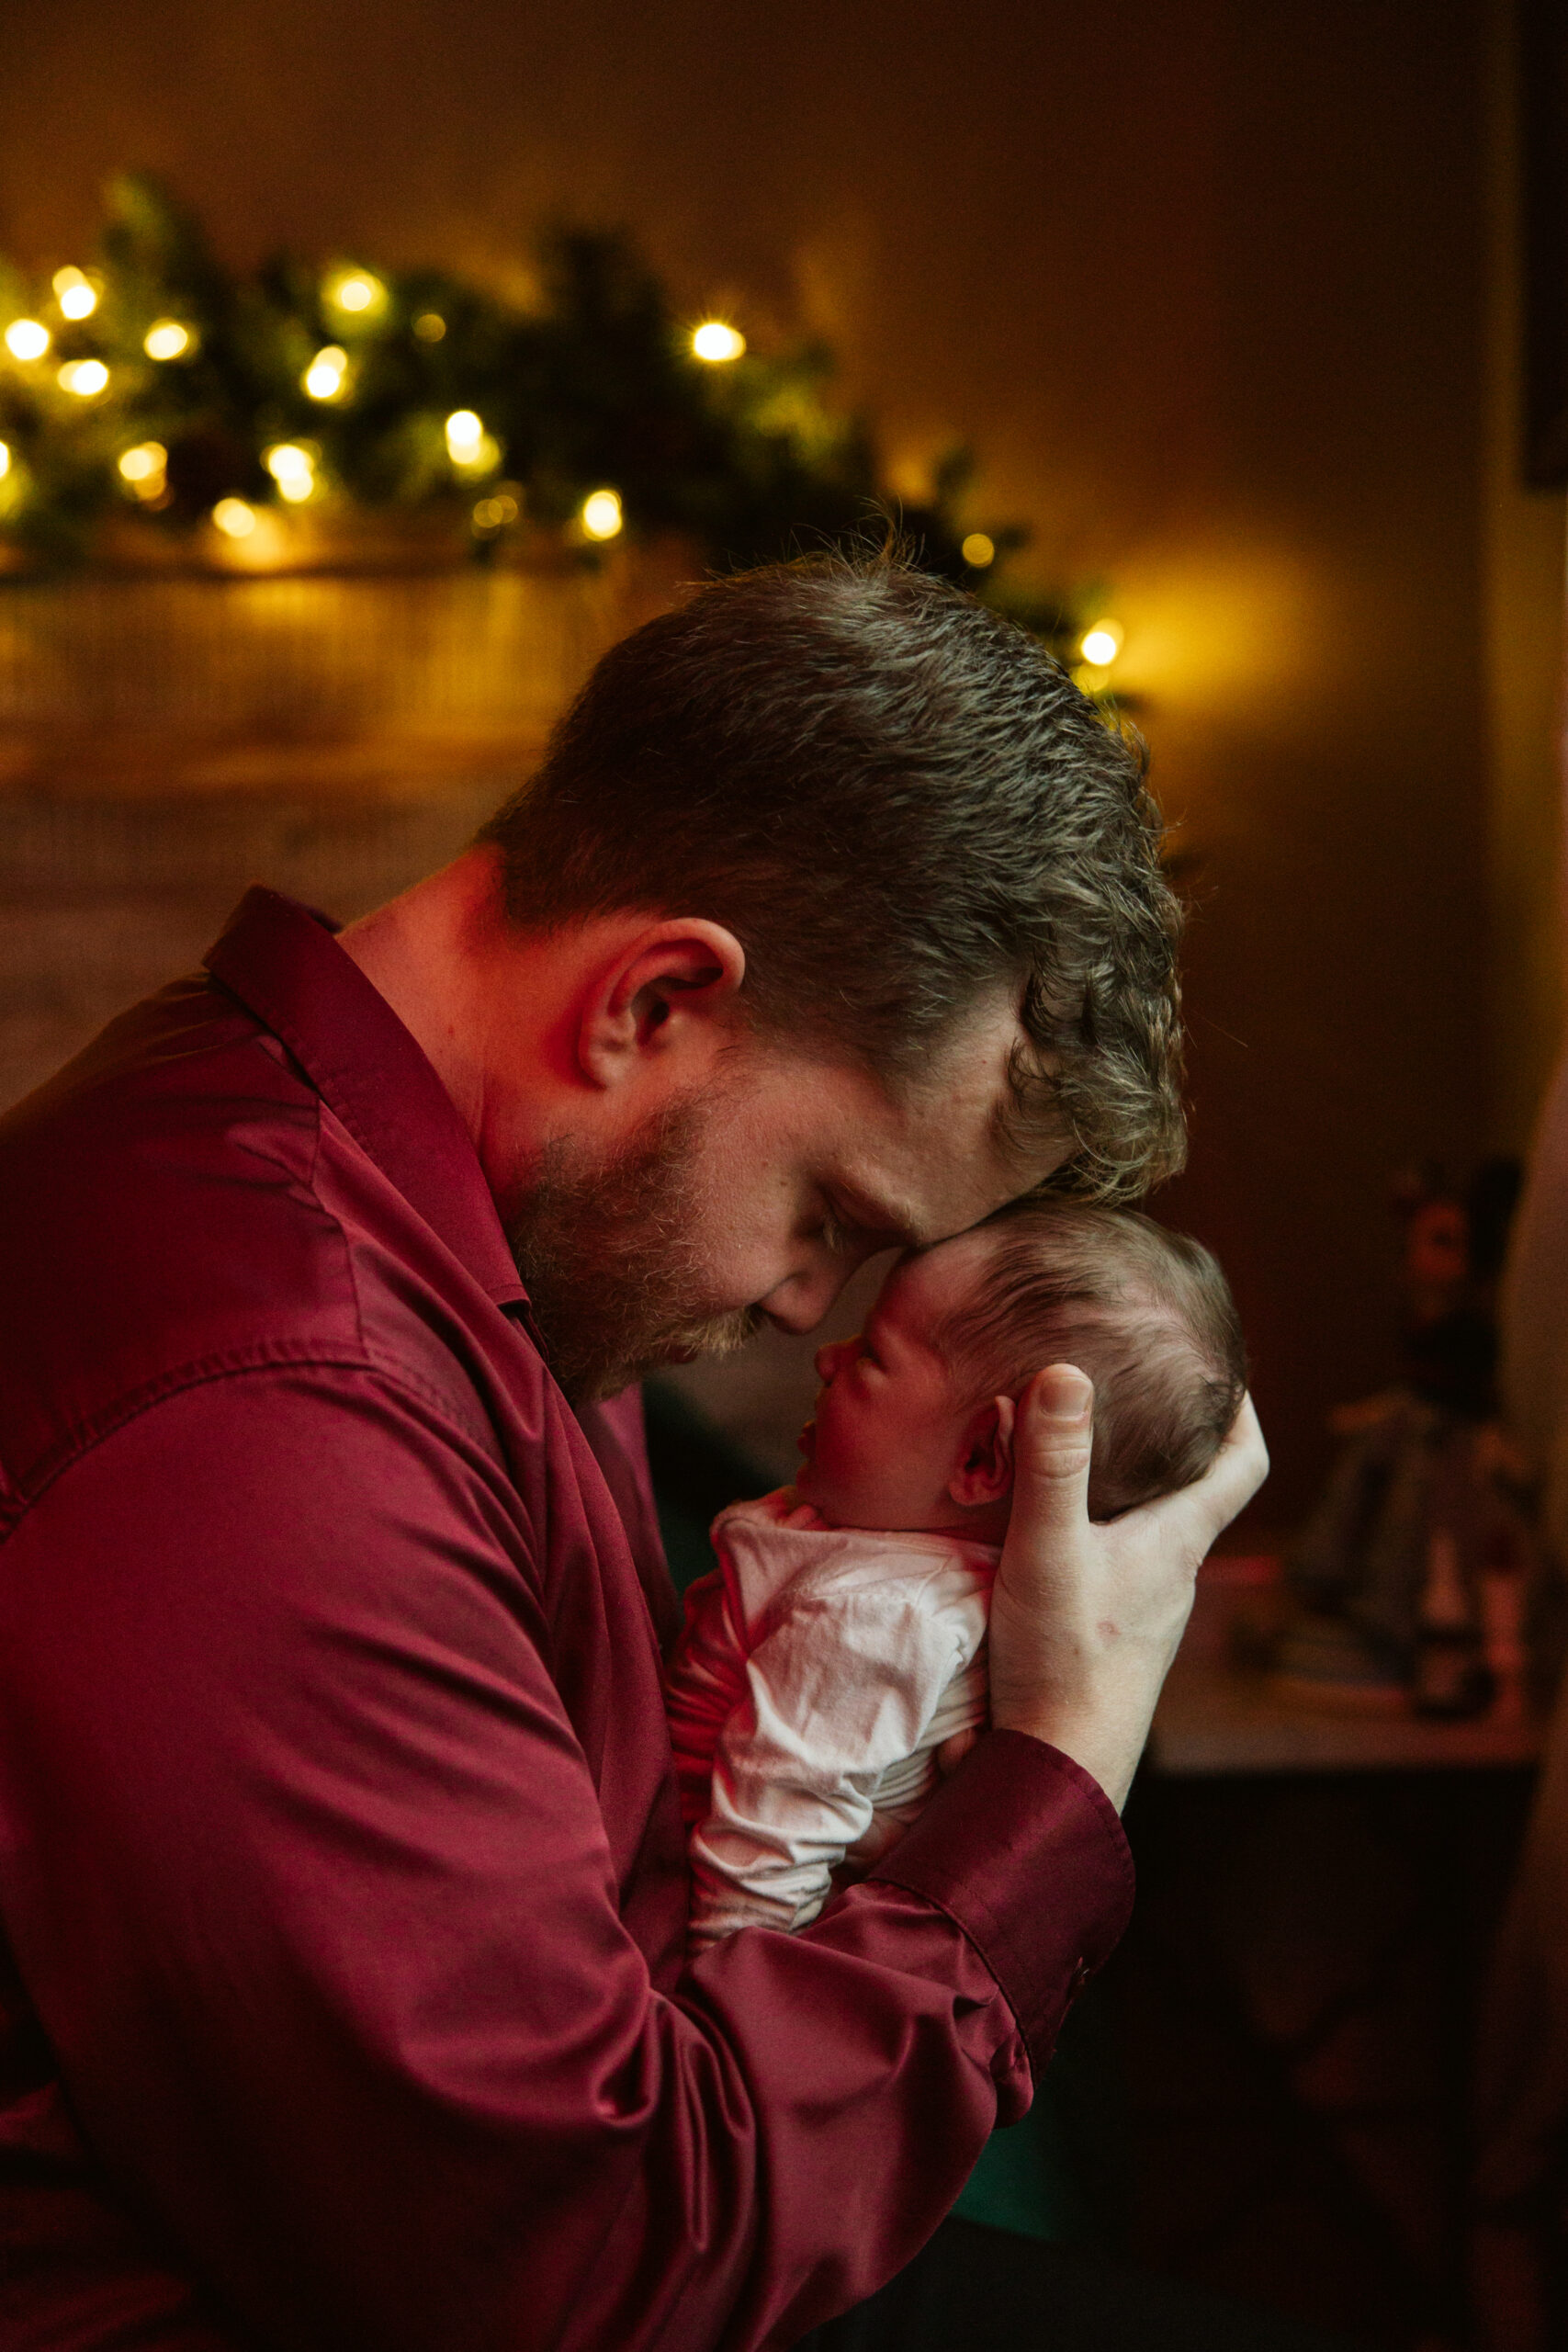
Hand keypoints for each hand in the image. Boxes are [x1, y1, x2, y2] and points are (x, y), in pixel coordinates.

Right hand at [987, 1366, 1267, 1808]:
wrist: (1057, 1773)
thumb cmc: (1067, 1665)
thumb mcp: (1050, 1551)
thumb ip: (1054, 1465)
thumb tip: (1067, 1371)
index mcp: (1180, 1542)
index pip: (1244, 1464)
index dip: (1243, 1409)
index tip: (1222, 1365)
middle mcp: (1174, 1572)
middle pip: (1197, 1490)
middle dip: (1176, 1434)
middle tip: (1138, 1383)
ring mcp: (1143, 1608)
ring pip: (1151, 1528)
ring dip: (1130, 1483)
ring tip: (1085, 1440)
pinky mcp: (1108, 1635)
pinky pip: (1114, 1563)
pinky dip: (1094, 1528)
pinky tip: (1049, 1525)